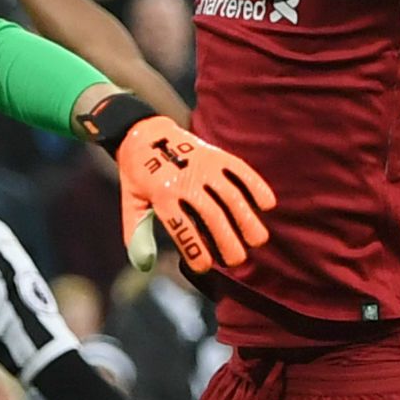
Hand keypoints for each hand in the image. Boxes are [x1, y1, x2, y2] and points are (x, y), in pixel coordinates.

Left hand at [115, 115, 275, 273]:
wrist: (145, 133)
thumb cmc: (139, 175)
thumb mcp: (131, 201)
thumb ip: (136, 232)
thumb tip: (144, 264)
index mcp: (162, 194)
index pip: (181, 228)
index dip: (196, 250)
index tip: (205, 267)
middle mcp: (185, 180)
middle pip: (212, 214)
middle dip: (228, 241)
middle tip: (237, 260)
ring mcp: (203, 166)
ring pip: (231, 195)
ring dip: (248, 219)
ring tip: (257, 241)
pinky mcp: (216, 155)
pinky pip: (241, 171)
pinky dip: (256, 186)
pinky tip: (268, 205)